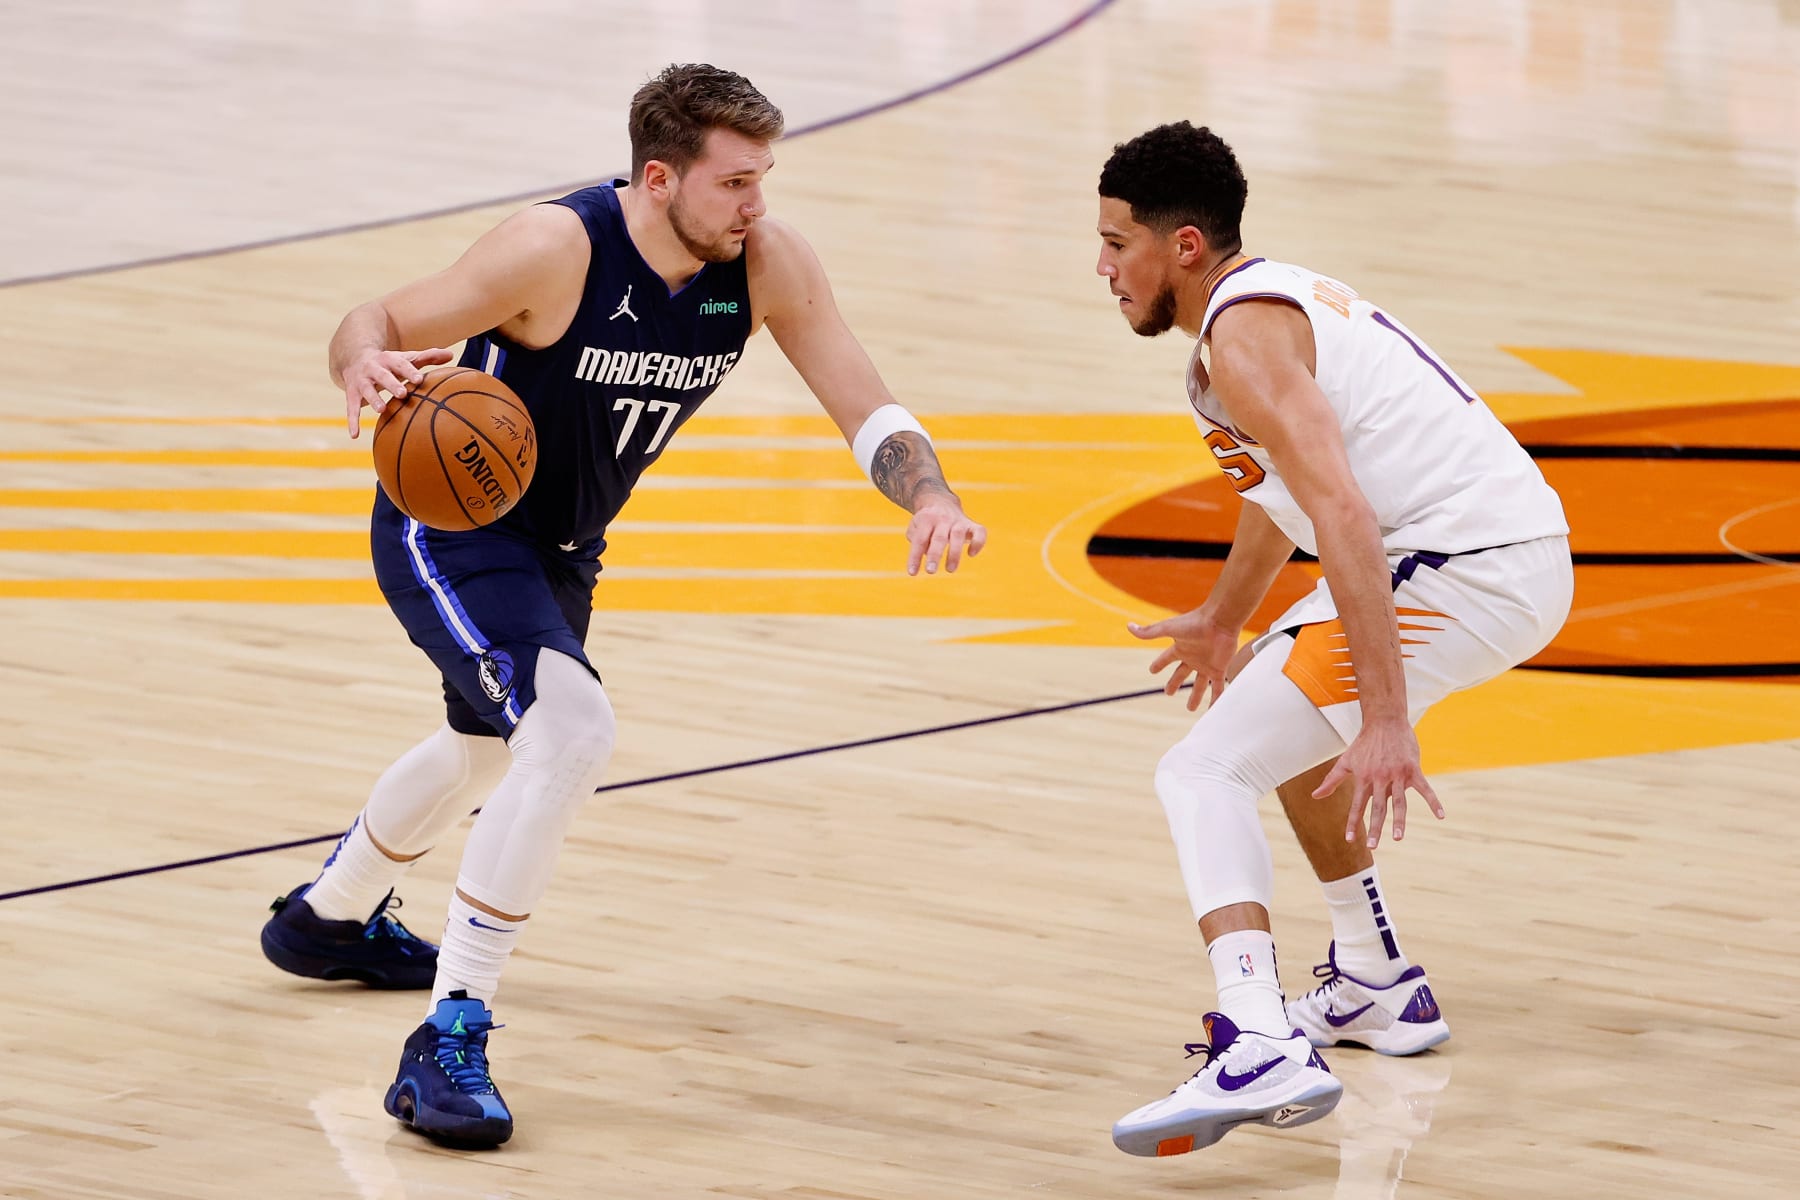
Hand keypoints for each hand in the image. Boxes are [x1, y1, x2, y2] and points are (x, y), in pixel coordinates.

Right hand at [344, 347, 453, 437]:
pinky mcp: (351, 393)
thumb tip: (451, 355)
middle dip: (391, 384)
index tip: (419, 380)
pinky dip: (353, 421)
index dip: (409, 371)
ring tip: (382, 410)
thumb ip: (427, 357)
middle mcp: (373, 368)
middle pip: (383, 376)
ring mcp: (361, 381)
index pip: (401, 364)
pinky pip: (351, 408)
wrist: (355, 357)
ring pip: (366, 390)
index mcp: (389, 359)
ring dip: (373, 399)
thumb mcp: (406, 358)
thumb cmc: (390, 363)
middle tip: (402, 394)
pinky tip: (354, 435)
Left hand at [905, 498, 986, 575]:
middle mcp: (943, 520)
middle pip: (939, 538)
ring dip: (954, 554)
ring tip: (950, 570)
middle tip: (930, 571)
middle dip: (935, 555)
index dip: (915, 556)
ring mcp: (958, 522)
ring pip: (957, 536)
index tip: (912, 573)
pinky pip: (979, 532)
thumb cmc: (927, 523)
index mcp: (926, 520)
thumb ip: (916, 540)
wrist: (942, 502)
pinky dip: (978, 543)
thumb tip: (923, 553)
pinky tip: (971, 554)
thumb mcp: (916, 527)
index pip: (920, 540)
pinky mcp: (972, 525)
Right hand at [1127, 610, 1240, 710]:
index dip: (1159, 665)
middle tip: (1168, 693)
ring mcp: (1207, 664)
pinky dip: (1216, 698)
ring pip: (1200, 684)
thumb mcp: (1169, 628)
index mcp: (1180, 648)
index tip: (1152, 670)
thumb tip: (1129, 626)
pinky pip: (1218, 687)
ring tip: (1190, 708)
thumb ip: (1150, 631)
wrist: (1220, 621)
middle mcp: (1193, 658)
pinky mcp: (1219, 669)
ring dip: (1195, 696)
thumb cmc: (1195, 623)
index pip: (1166, 659)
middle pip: (1181, 674)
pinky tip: (1215, 708)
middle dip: (1174, 683)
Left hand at [1313, 718, 1444, 847]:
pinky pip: (1425, 788)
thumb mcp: (1346, 761)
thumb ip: (1331, 781)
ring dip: (1399, 820)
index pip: (1357, 805)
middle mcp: (1380, 778)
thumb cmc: (1364, 743)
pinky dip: (1434, 802)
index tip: (1350, 840)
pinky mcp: (1413, 769)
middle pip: (1378, 807)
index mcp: (1364, 778)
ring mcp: (1397, 774)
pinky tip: (1441, 816)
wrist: (1385, 721)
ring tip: (1398, 837)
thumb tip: (1315, 796)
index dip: (1353, 823)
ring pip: (1399, 802)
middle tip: (1373, 846)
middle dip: (1375, 828)